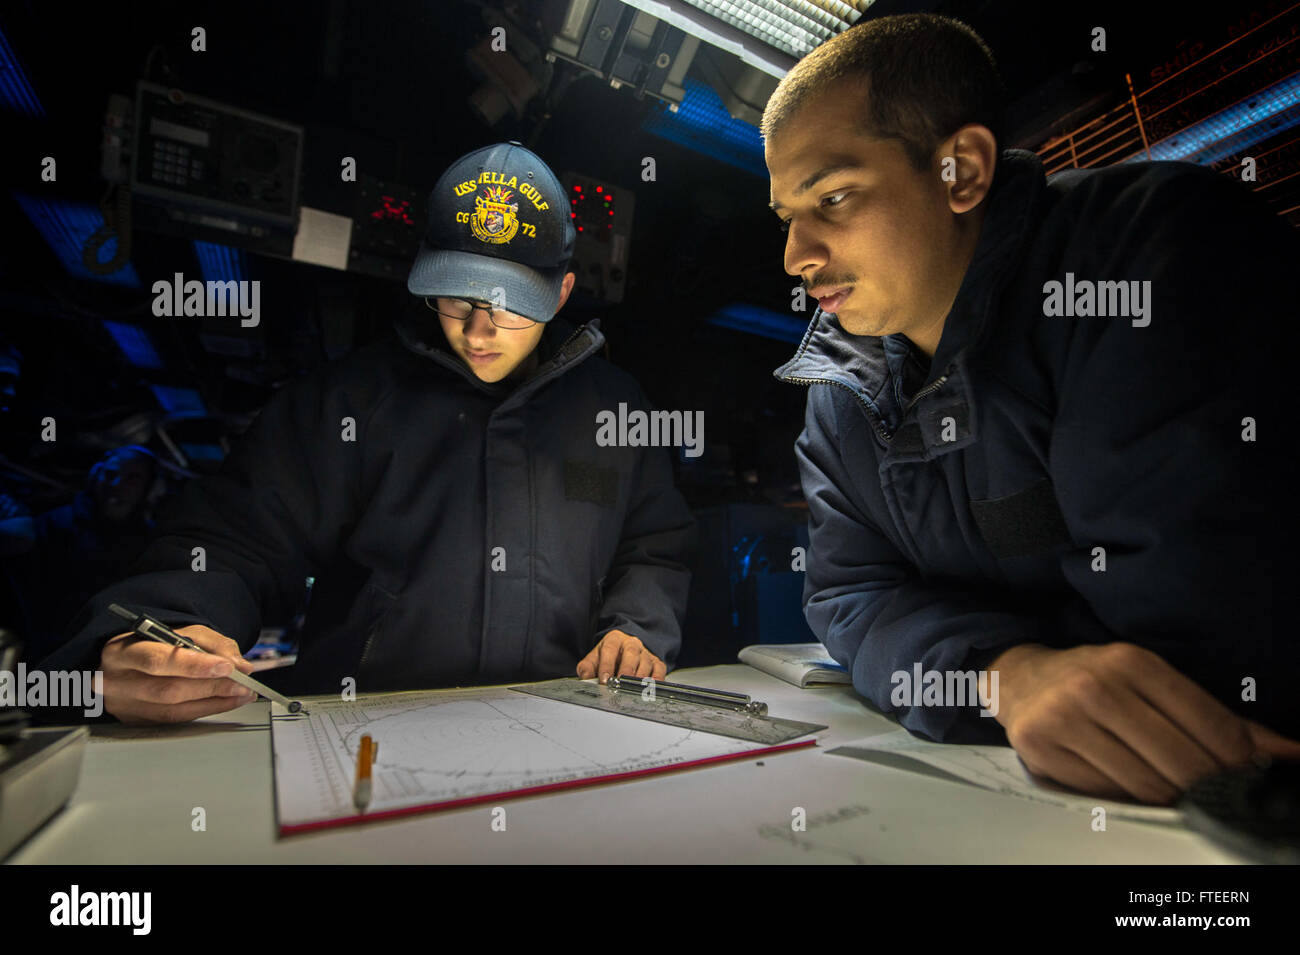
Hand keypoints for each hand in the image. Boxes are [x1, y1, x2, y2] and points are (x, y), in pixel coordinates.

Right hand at [100, 625, 258, 723]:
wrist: (132, 660)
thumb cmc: (157, 644)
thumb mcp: (184, 632)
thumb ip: (213, 645)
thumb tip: (238, 665)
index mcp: (122, 651)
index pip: (157, 660)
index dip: (194, 665)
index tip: (226, 667)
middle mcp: (117, 682)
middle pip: (167, 690)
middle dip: (210, 687)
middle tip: (242, 683)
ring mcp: (124, 706)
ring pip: (173, 710)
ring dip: (214, 702)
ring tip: (242, 693)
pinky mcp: (137, 721)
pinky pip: (176, 720)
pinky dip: (206, 710)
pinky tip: (226, 702)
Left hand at [576, 629, 666, 683]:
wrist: (625, 649)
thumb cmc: (609, 656)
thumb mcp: (595, 658)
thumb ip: (587, 667)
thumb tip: (585, 678)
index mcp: (615, 640)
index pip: (610, 650)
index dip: (606, 665)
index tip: (604, 680)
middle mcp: (632, 644)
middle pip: (631, 655)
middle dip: (625, 670)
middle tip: (620, 684)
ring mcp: (645, 653)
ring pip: (645, 664)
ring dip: (639, 679)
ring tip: (633, 692)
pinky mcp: (656, 662)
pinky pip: (659, 670)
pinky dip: (656, 680)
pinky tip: (651, 689)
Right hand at [987, 642, 1299, 803]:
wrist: (1020, 677)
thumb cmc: (1096, 680)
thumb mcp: (1152, 680)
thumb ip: (1215, 716)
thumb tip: (1285, 751)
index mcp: (1131, 661)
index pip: (1208, 723)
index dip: (1236, 757)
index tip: (1242, 771)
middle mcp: (1095, 686)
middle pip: (1179, 761)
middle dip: (1206, 784)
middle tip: (1211, 789)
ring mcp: (1064, 718)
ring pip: (1143, 784)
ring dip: (1169, 795)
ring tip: (1174, 788)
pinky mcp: (1041, 748)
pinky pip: (1105, 792)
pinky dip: (1128, 797)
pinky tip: (1132, 783)